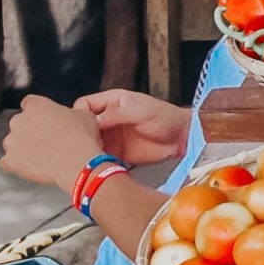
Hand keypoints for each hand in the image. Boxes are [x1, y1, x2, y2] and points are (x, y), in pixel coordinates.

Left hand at [0, 95, 102, 189]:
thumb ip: (70, 112)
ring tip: (43, 154)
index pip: (30, 103)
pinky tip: (32, 165)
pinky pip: (8, 161)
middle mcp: (19, 121)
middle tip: (48, 138)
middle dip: (30, 129)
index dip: (38, 111)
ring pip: (13, 142)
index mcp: (37, 106)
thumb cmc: (81, 139)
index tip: (45, 118)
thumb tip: (69, 116)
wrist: (77, 163)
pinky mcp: (9, 161)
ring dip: (23, 146)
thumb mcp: (85, 115)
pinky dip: (17, 163)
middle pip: (20, 122)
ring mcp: (11, 141)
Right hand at [74, 89, 190, 166]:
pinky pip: (99, 156)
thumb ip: (117, 114)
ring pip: (88, 141)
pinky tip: (98, 163)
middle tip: (85, 143)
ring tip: (90, 155)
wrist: (182, 138)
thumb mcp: (141, 111)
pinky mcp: (116, 152)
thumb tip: (94, 120)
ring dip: (86, 148)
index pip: (84, 104)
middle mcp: (108, 118)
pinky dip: (95, 160)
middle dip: (80, 134)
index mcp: (112, 102)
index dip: (80, 114)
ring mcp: (111, 136)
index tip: (84, 126)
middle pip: (82, 125)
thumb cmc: (166, 117)